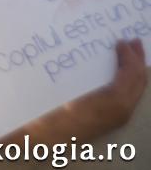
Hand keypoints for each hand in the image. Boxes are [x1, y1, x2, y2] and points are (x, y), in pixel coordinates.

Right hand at [24, 39, 144, 140]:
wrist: (43, 141)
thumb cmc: (51, 110)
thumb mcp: (66, 86)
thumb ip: (84, 70)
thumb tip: (97, 47)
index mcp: (114, 101)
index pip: (131, 74)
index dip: (129, 56)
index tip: (120, 40)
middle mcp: (121, 111)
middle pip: (138, 82)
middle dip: (138, 61)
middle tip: (134, 41)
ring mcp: (118, 118)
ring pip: (135, 91)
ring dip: (135, 70)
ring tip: (130, 54)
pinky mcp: (111, 121)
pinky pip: (128, 97)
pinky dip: (128, 81)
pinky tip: (118, 74)